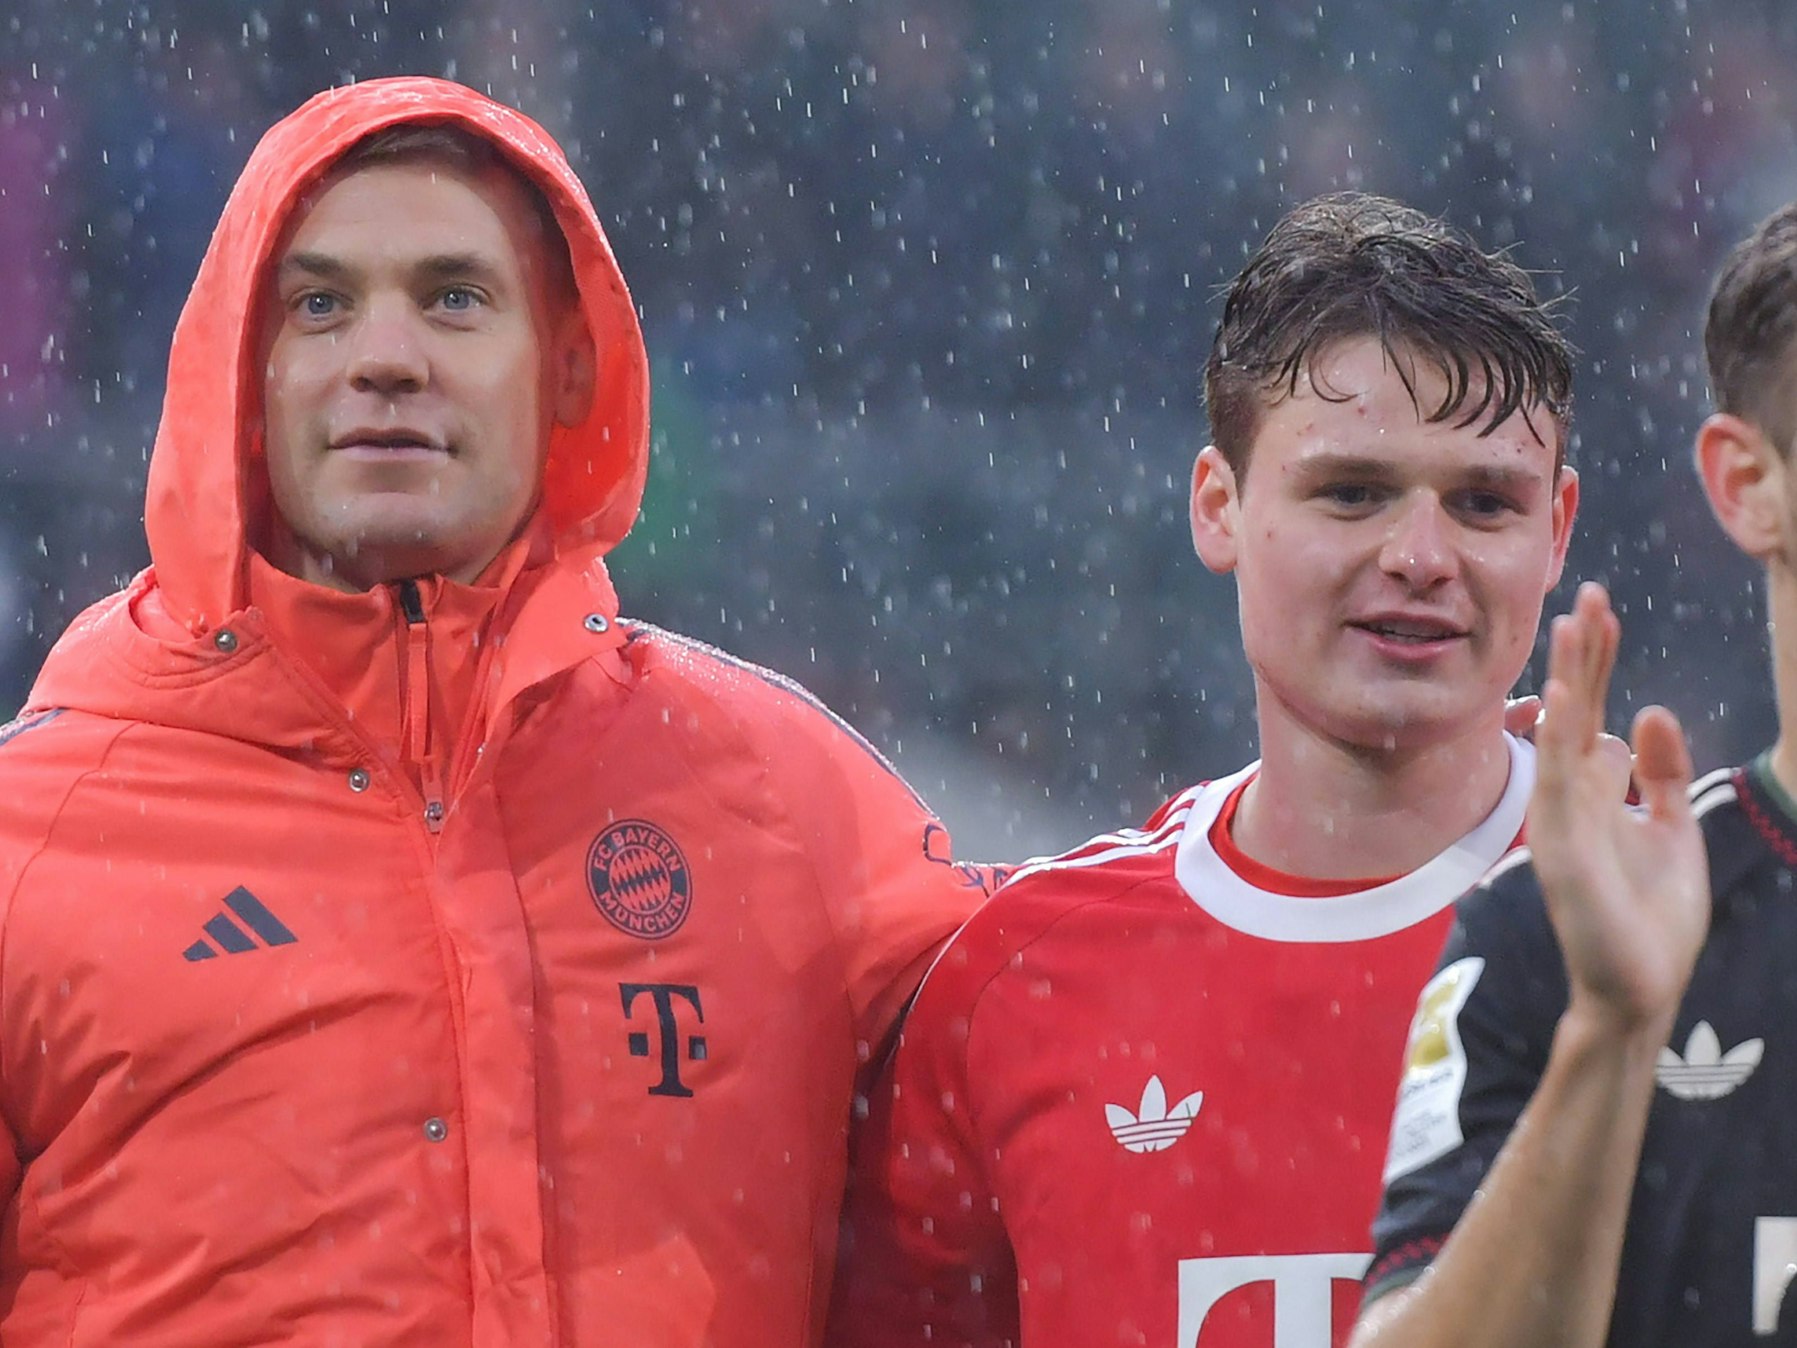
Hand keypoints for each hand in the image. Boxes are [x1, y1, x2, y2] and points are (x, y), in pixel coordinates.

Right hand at [1528, 582, 1709, 1035]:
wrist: (1640, 986)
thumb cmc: (1651, 918)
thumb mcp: (1672, 830)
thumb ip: (1662, 775)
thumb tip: (1654, 710)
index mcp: (1594, 792)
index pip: (1592, 710)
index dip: (1599, 662)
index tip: (1604, 610)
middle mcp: (1568, 796)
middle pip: (1574, 708)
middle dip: (1583, 653)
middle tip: (1590, 594)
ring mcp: (1559, 819)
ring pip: (1561, 733)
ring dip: (1566, 678)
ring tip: (1573, 623)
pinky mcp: (1559, 846)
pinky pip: (1556, 782)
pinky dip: (1556, 738)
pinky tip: (1561, 698)